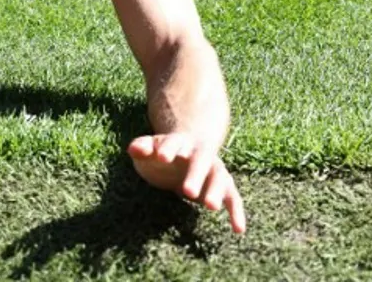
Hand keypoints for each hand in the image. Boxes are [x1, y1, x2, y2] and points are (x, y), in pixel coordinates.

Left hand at [127, 134, 246, 233]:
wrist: (189, 148)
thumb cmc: (164, 153)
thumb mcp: (150, 149)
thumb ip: (142, 147)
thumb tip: (133, 148)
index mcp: (180, 142)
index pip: (173, 142)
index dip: (167, 149)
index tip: (161, 157)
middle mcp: (201, 153)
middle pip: (201, 161)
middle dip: (195, 175)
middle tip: (187, 191)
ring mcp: (214, 169)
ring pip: (220, 178)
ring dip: (216, 191)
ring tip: (210, 207)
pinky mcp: (224, 186)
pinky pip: (233, 198)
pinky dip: (236, 212)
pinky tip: (238, 230)